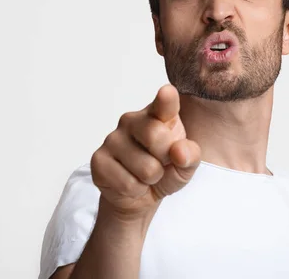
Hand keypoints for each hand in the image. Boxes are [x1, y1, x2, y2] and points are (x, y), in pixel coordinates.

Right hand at [90, 84, 200, 221]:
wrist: (140, 195)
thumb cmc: (165, 170)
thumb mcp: (186, 164)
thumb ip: (190, 155)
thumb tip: (179, 152)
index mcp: (157, 114)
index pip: (164, 104)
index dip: (166, 99)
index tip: (167, 92)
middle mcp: (132, 120)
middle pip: (156, 136)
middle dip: (166, 159)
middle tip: (161, 163)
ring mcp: (112, 139)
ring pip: (146, 168)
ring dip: (152, 179)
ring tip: (146, 175)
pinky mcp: (98, 160)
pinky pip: (129, 184)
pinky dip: (136, 190)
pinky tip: (131, 182)